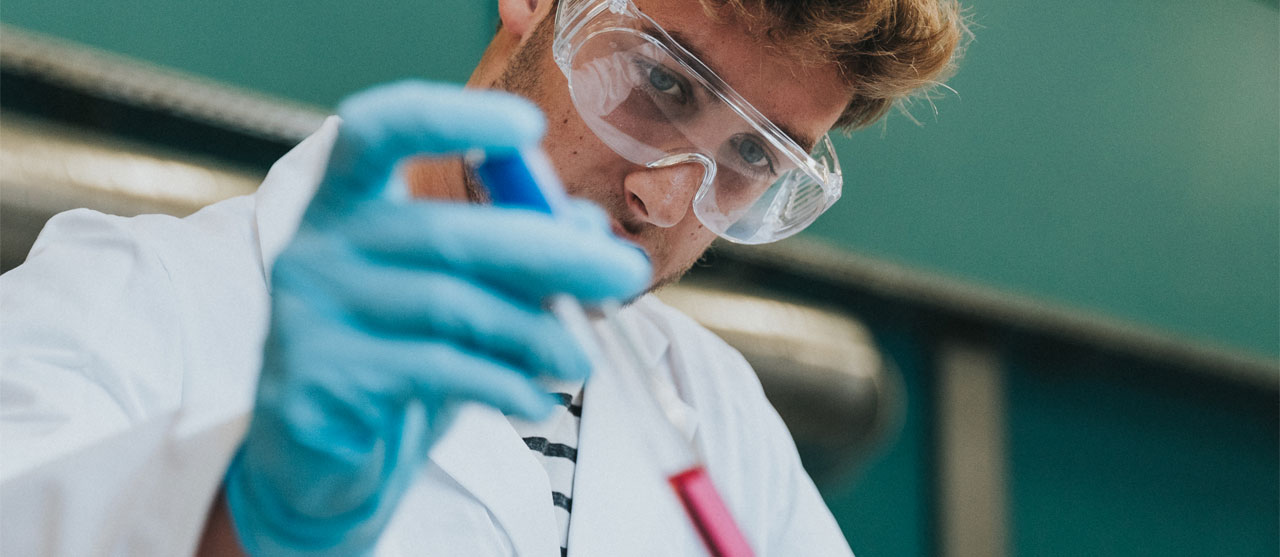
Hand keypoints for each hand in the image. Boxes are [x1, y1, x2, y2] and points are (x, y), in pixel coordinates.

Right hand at [222, 81, 649, 555]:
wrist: (321, 459)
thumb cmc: (399, 356)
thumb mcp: (461, 297)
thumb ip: (516, 256)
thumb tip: (590, 230)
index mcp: (346, 201)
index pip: (377, 129)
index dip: (449, 116)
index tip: (527, 127)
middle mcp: (316, 245)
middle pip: (444, 231)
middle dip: (550, 252)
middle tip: (625, 273)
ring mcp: (308, 314)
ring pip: (448, 305)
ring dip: (534, 331)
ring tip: (582, 360)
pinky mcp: (319, 382)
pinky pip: (432, 369)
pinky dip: (500, 383)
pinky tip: (534, 401)